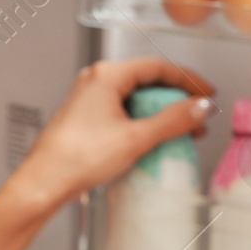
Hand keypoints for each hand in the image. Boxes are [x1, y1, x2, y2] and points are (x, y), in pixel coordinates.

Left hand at [7, 57, 215, 218]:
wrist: (44, 182)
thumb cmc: (78, 157)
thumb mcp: (136, 138)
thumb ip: (173, 121)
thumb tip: (199, 108)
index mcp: (107, 75)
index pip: (158, 66)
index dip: (188, 79)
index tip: (206, 93)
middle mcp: (96, 80)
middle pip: (147, 81)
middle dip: (176, 99)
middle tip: (197, 115)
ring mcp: (89, 98)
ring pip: (135, 98)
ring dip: (161, 113)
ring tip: (182, 132)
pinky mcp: (86, 117)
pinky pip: (123, 111)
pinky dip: (143, 122)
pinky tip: (155, 139)